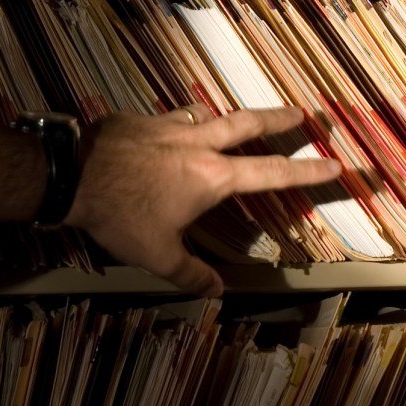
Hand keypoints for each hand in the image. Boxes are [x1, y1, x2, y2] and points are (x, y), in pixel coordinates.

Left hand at [64, 105, 340, 296]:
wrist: (71, 173)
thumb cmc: (120, 216)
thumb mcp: (157, 256)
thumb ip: (191, 274)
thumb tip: (217, 292)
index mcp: (212, 177)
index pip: (271, 173)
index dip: (307, 171)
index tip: (335, 164)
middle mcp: (198, 144)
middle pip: (248, 124)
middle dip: (279, 119)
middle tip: (303, 113)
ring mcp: (169, 126)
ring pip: (209, 115)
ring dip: (227, 118)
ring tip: (233, 120)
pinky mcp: (140, 119)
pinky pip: (171, 117)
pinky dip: (181, 123)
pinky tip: (172, 129)